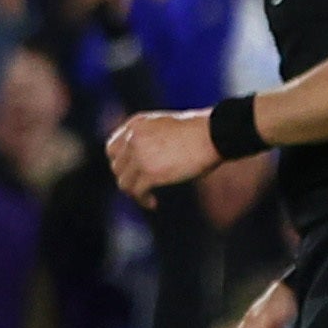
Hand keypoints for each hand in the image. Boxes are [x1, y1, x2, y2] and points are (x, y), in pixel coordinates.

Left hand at [103, 106, 221, 201]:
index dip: (120, 163)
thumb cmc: (201, 130)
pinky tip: (153, 204)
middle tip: (142, 187)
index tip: (132, 173)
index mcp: (137, 124)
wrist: (215, 133)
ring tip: (147, 197)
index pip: (113, 148)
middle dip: (128, 178)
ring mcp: (139, 155)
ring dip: (134, 192)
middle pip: (117, 166)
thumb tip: (147, 159)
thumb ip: (150, 138)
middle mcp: (133, 138)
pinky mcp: (150, 172)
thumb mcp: (167, 126)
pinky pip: (137, 192)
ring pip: (124, 181)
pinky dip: (143, 200)